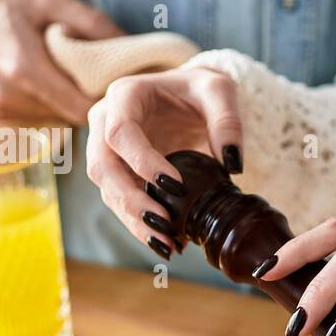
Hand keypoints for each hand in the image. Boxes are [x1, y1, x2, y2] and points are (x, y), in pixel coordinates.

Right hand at [0, 0, 122, 121]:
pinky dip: (48, 102)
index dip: (104, 101)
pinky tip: (47, 78)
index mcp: (24, 71)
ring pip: (54, 119)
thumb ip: (95, 25)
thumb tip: (133, 51)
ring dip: (66, 101)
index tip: (117, 86)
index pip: (81, 109)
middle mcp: (7, 96)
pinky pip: (36, 117)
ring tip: (66, 72)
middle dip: (87, 99)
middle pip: (70, 116)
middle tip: (96, 74)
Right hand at [85, 67, 243, 257]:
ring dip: (133, 220)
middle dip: (130, 200)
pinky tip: (167, 243)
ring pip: (107, 190)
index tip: (175, 186)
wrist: (188, 97)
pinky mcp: (119, 173)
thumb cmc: (199, 90)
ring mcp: (107, 150)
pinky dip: (140, 225)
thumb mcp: (220, 91)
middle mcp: (105, 122)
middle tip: (164, 225)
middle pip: (102, 167)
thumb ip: (228, 120)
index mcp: (125, 96)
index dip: (142, 162)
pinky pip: (120, 202)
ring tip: (166, 245)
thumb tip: (233, 163)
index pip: (120, 132)